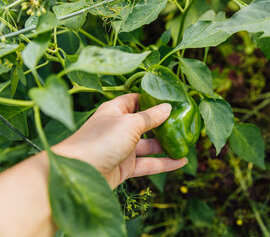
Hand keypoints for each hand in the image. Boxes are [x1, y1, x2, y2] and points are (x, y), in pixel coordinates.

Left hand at [53, 93, 186, 188]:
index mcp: (115, 111)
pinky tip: (180, 162)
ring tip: (185, 143)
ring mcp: (122, 148)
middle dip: (163, 124)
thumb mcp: (130, 124)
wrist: (78, 173)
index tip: (171, 100)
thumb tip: (168, 107)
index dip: (152, 99)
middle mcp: (119, 128)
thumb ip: (150, 117)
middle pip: (145, 124)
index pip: (136, 100)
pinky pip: (148, 163)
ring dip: (166, 145)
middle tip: (183, 122)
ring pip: (148, 145)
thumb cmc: (101, 140)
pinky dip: (164, 163)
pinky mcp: (125, 167)